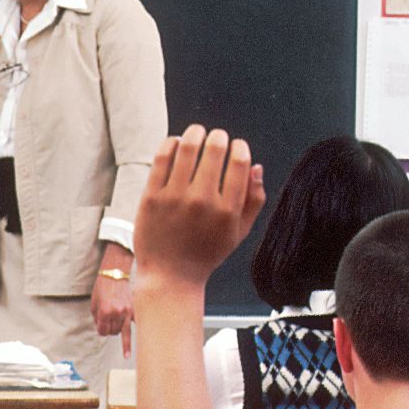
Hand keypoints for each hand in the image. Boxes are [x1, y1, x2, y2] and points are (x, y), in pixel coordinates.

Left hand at [93, 272, 133, 355]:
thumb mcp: (94, 303)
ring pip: (124, 332)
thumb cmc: (102, 287)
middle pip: (112, 332)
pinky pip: (134, 324)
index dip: (101, 332)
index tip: (102, 331)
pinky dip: (133, 328)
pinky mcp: (134, 309)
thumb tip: (102, 329)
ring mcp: (126, 312)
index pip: (103, 331)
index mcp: (104, 312)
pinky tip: (138, 341)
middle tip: (109, 326)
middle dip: (109, 331)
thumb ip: (97, 318)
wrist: (114, 274)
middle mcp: (116, 313)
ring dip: (119, 332)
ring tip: (125, 348)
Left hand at [133, 126, 264, 287]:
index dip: (239, 146)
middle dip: (219, 136)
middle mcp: (202, 202)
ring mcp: (175, 198)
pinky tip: (176, 144)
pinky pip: (162, 157)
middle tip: (217, 138)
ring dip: (195, 132)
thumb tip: (256, 166)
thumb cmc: (206, 253)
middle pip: (215, 148)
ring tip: (197, 133)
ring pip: (187, 146)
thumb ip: (254, 200)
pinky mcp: (152, 197)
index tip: (236, 146)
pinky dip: (171, 143)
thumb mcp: (238, 233)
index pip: (239, 161)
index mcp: (227, 210)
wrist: (170, 276)